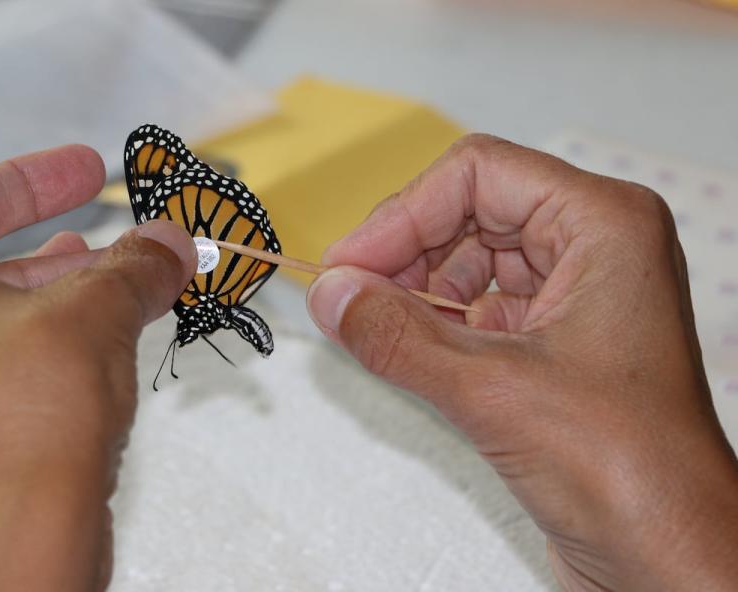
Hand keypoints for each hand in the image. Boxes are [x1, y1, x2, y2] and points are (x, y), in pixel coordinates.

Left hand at [0, 146, 195, 590]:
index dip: (37, 179)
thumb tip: (172, 243)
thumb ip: (136, 263)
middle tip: (107, 240)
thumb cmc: (29, 416)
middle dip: (51, 254)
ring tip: (107, 297)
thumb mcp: (96, 310)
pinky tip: (78, 359)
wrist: (16, 544)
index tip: (85, 171)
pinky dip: (21, 357)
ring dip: (42, 305)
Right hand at [307, 135, 737, 590]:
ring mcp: (578, 293)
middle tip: (347, 296)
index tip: (346, 264)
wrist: (669, 555)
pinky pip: (481, 305)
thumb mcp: (489, 390)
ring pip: (473, 258)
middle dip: (405, 252)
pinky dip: (438, 322)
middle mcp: (595, 246)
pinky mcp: (558, 340)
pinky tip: (409, 349)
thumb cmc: (624, 468)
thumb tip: (329, 293)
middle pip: (472, 211)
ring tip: (375, 328)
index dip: (402, 214)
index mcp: (602, 225)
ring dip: (416, 289)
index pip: (478, 175)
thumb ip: (396, 335)